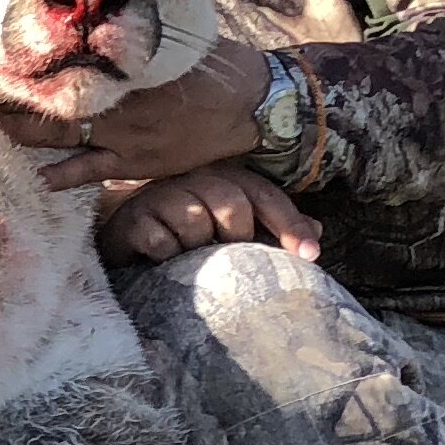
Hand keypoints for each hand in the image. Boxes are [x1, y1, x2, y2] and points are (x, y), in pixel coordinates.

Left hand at [0, 39, 267, 189]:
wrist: (250, 104)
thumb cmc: (210, 65)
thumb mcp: (171, 38)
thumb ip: (133, 30)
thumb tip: (100, 1)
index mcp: (124, 63)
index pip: (63, 58)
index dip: (23, 58)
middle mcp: (116, 98)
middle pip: (49, 97)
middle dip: (8, 96)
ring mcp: (122, 135)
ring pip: (60, 134)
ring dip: (22, 133)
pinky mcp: (134, 162)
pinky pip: (91, 171)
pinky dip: (62, 175)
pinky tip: (34, 177)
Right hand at [102, 164, 320, 263]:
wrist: (125, 240)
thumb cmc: (187, 235)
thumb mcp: (232, 232)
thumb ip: (272, 228)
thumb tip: (319, 229)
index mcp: (225, 181)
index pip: (265, 195)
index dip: (290, 224)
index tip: (310, 256)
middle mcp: (195, 182)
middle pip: (231, 203)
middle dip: (236, 236)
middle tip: (226, 256)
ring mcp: (162, 198)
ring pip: (194, 221)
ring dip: (196, 248)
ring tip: (188, 259)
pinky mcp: (134, 221)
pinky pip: (161, 241)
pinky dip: (167, 257)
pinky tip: (163, 263)